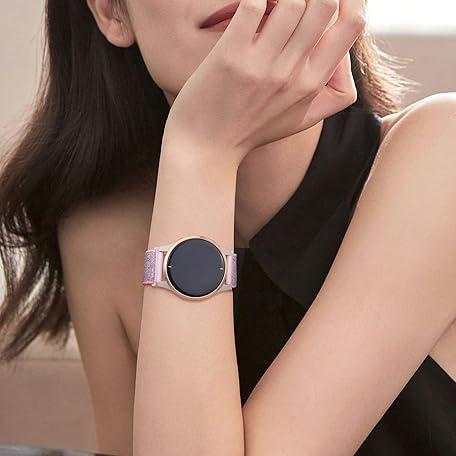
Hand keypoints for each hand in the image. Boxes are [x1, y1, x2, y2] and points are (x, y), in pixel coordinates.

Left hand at [162, 0, 366, 168]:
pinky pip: (252, 3)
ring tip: (270, 3)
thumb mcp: (299, 119)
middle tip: (291, 1)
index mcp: (313, 85)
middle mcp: (293, 74)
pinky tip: (249, 6)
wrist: (206, 150)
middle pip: (326, 3)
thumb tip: (342, 55)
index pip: (353, 23)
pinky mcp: (230, 56)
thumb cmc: (250, 130)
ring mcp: (262, 65)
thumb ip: (328, 93)